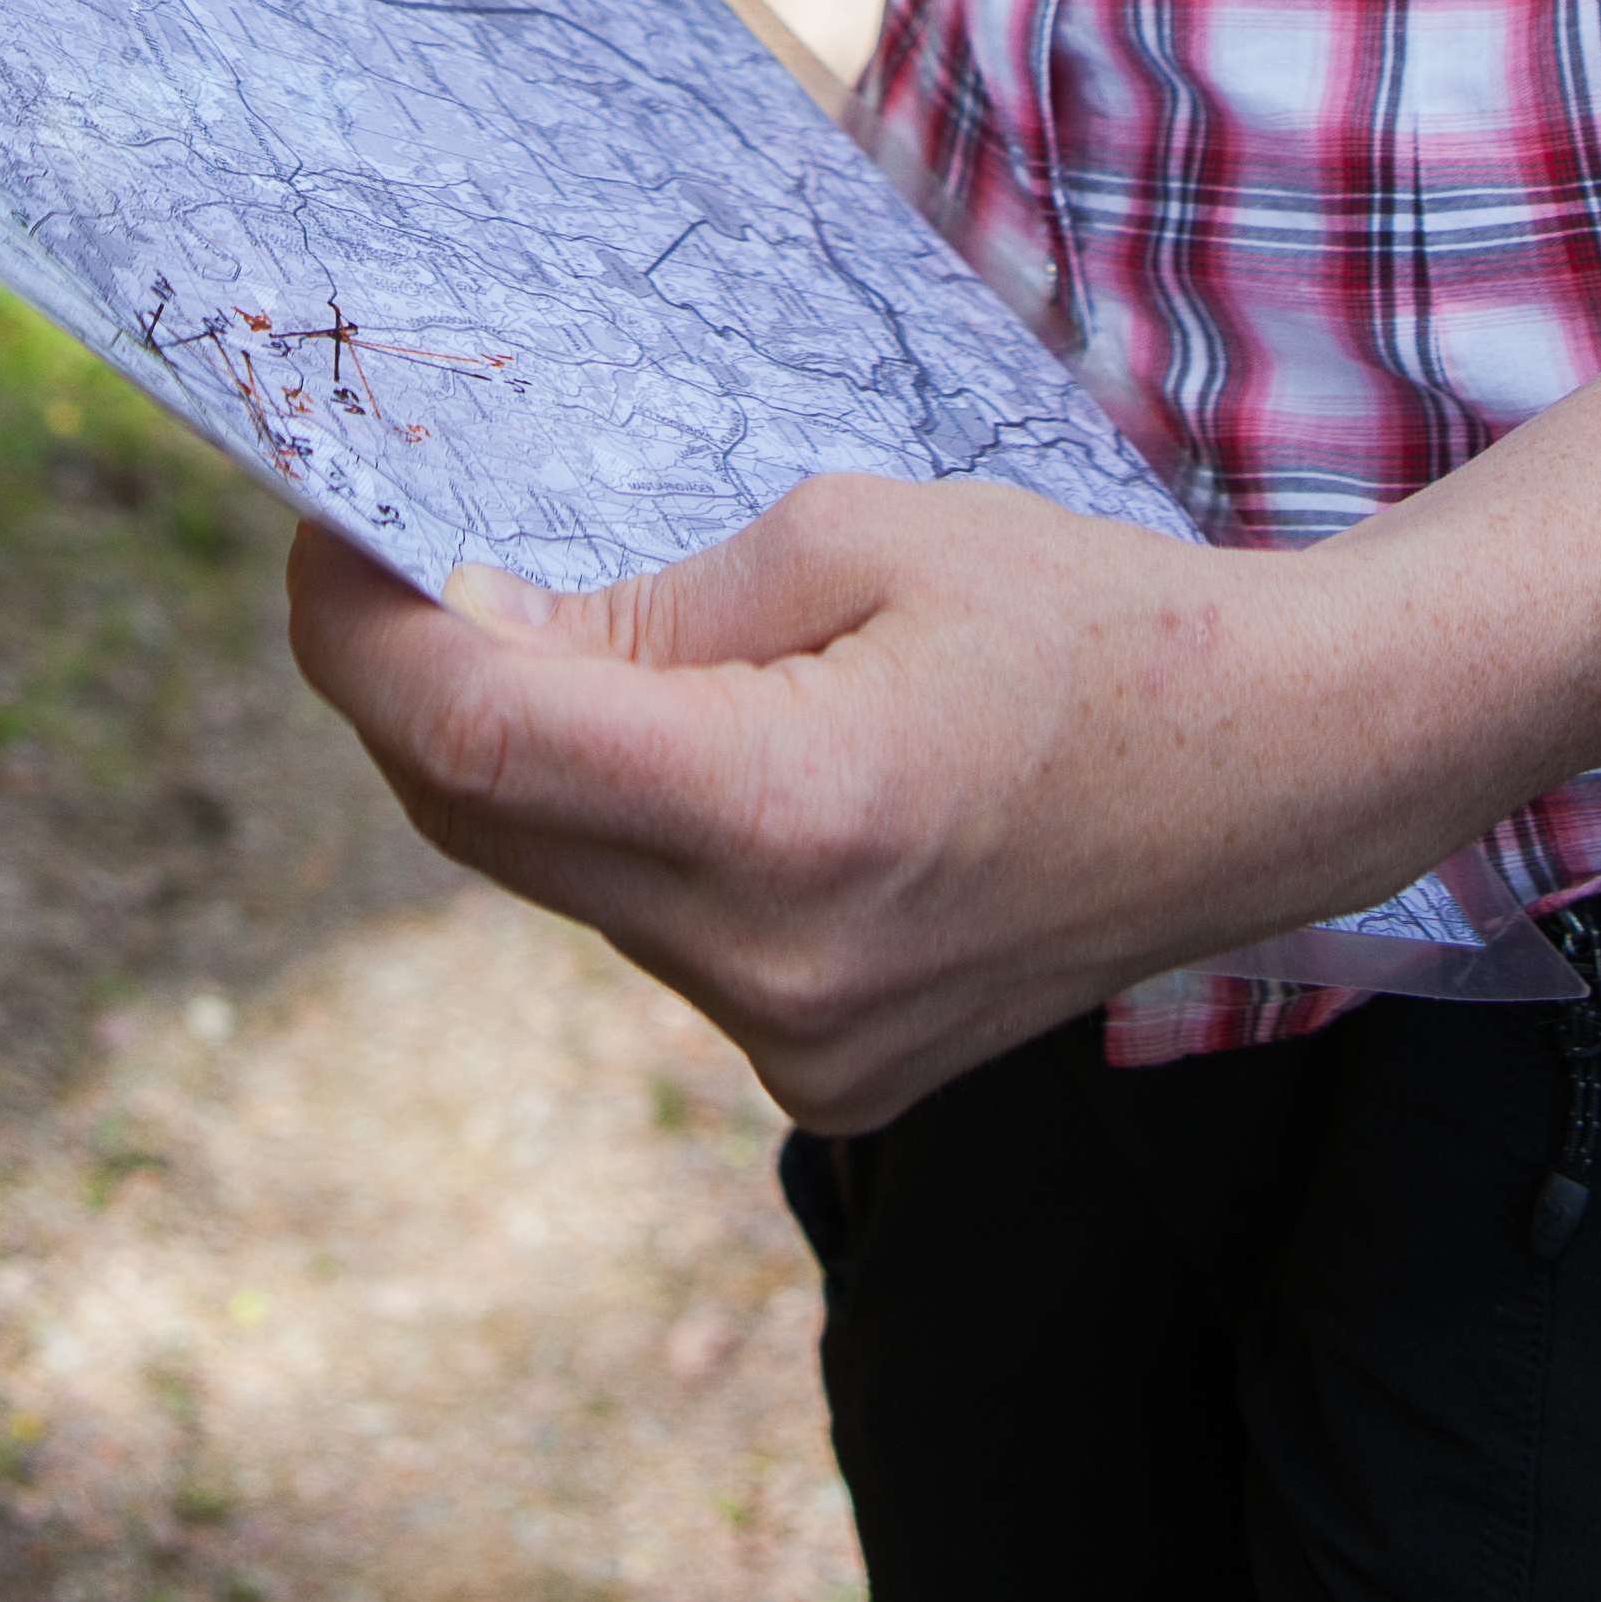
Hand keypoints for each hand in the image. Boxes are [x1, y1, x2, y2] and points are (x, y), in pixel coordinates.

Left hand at [285, 477, 1433, 1130]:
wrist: (1274, 776)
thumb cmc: (1083, 616)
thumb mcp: (856, 532)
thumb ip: (651, 598)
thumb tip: (480, 623)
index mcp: (787, 813)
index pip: (474, 736)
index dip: (361, 629)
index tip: (325, 526)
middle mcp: (773, 966)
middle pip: (481, 821)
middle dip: (410, 682)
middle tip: (396, 552)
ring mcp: (797, 1045)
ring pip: (554, 879)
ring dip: (520, 755)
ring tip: (555, 626)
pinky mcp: (823, 1075)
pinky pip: (645, 928)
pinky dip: (615, 824)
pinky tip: (676, 740)